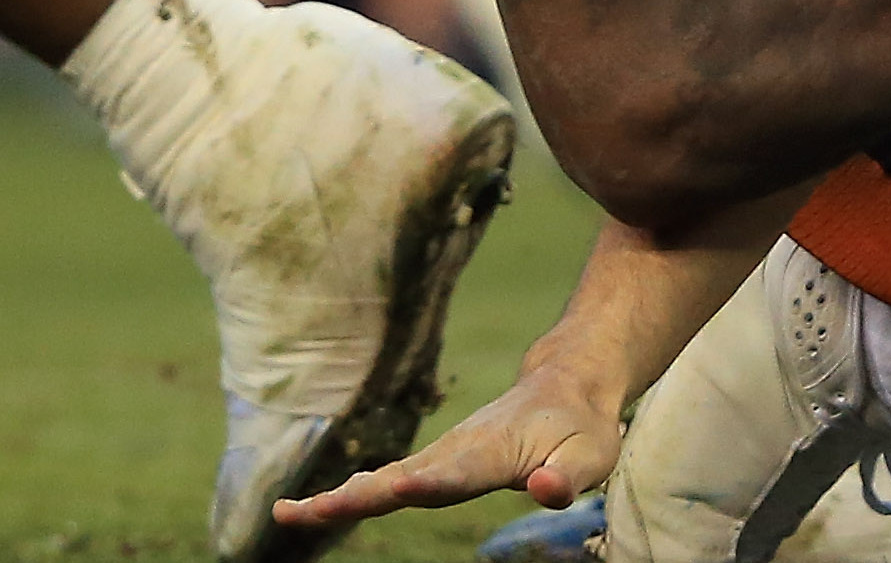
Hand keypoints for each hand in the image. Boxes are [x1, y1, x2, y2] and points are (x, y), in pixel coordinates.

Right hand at [271, 360, 621, 529]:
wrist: (566, 386)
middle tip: (308, 511)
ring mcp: (441, 455)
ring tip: (288, 513)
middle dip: (355, 497)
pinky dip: (351, 492)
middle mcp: (457, 451)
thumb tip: (543, 490)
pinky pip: (387, 480)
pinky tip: (315, 506)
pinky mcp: (435, 462)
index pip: (457, 473)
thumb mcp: (593, 453)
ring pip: (384, 478)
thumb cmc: (582, 426)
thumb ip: (568, 476)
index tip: (398, 489)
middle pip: (400, 478)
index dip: (429, 484)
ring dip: (339, 497)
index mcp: (493, 452)